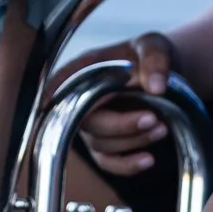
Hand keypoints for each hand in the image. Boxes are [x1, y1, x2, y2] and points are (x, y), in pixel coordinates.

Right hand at [51, 33, 175, 176]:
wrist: (163, 75)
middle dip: (122, 125)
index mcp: (87, 69)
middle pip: (88, 120)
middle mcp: (83, 97)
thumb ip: (155, 60)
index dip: (52, 93)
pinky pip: (108, 162)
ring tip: (162, 127)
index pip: (62, 81)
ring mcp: (93, 123)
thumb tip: (156, 87)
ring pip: (102, 143)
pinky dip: (127, 165)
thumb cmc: (149, 57)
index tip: (49, 102)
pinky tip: (148, 159)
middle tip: (154, 118)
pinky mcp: (106, 143)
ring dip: (134, 140)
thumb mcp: (154, 46)